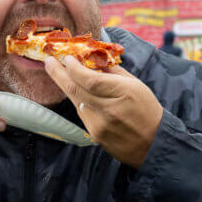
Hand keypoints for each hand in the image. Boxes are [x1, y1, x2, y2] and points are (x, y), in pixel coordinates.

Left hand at [44, 56, 162, 168]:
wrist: (153, 144)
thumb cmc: (147, 110)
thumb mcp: (136, 84)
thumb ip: (112, 71)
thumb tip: (91, 59)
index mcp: (123, 92)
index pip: (90, 80)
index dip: (74, 68)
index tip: (66, 58)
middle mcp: (109, 109)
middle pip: (75, 89)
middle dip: (58, 73)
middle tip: (48, 61)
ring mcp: (100, 125)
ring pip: (76, 101)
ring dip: (66, 85)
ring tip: (58, 72)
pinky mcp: (95, 135)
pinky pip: (82, 112)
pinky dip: (78, 100)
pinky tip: (77, 92)